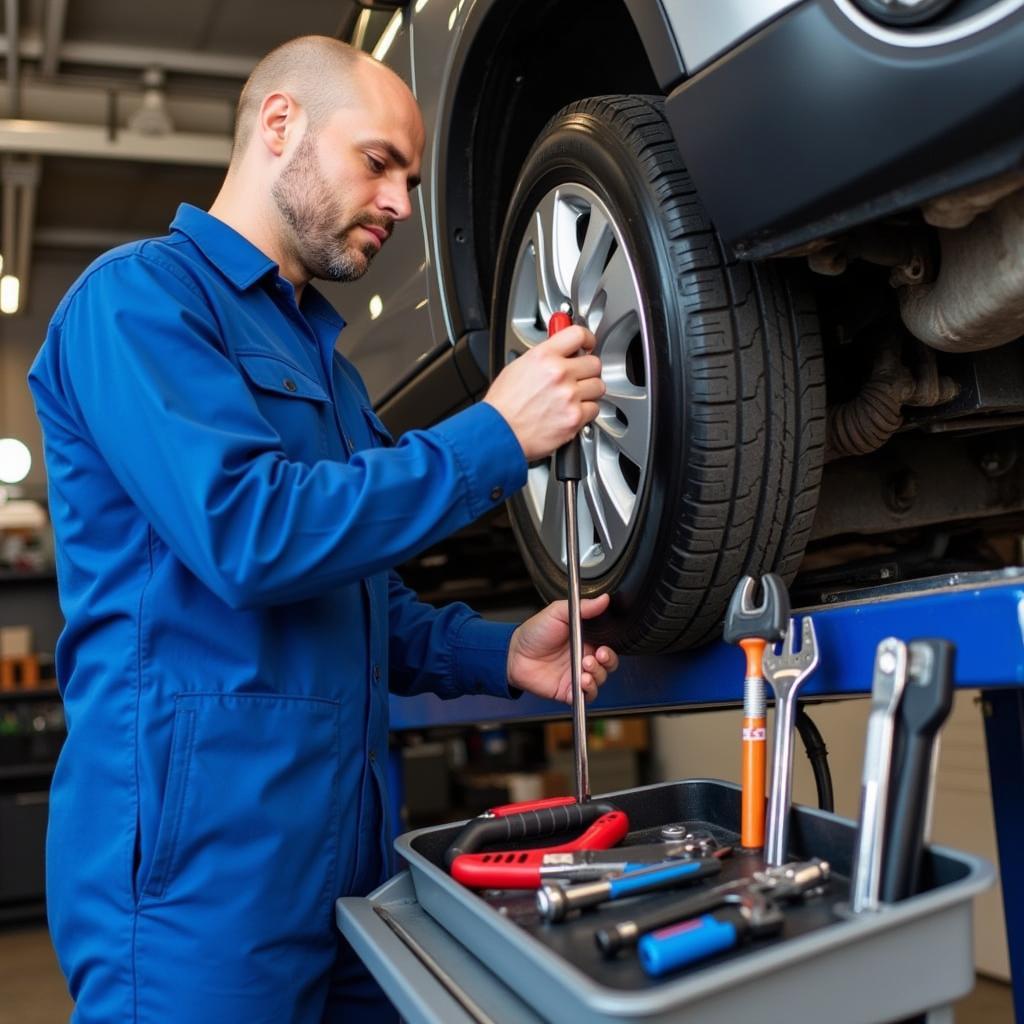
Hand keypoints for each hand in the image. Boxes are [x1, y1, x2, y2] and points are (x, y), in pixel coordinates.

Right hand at [483, 324, 604, 461]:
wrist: (499, 433)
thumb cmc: (503, 405)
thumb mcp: (517, 367)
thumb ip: (544, 357)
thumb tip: (559, 351)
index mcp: (544, 356)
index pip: (578, 334)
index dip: (587, 339)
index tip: (588, 344)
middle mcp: (559, 373)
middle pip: (594, 363)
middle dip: (587, 370)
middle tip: (578, 376)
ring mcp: (569, 396)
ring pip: (598, 386)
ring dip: (589, 391)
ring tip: (572, 397)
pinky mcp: (575, 417)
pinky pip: (594, 409)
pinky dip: (586, 412)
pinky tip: (571, 411)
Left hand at [507, 594, 619, 702]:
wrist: (515, 654)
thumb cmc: (535, 632)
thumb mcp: (557, 612)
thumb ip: (583, 607)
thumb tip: (603, 599)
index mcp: (585, 639)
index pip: (608, 645)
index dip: (610, 647)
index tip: (604, 645)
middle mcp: (584, 657)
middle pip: (609, 663)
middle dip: (608, 661)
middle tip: (599, 655)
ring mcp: (577, 674)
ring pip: (601, 679)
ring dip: (598, 674)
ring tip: (586, 666)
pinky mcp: (570, 689)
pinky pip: (587, 696)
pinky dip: (590, 690)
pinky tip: (583, 681)